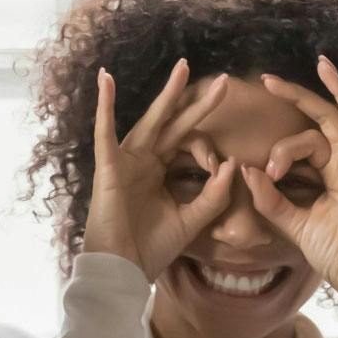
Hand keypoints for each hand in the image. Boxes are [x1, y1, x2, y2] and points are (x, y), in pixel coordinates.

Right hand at [82, 60, 236, 278]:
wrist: (123, 270)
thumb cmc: (151, 248)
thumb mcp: (192, 220)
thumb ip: (213, 195)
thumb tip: (233, 163)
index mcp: (161, 171)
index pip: (188, 144)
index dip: (208, 150)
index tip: (220, 166)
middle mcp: (144, 161)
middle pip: (175, 124)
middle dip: (197, 101)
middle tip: (224, 81)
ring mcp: (126, 161)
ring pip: (150, 121)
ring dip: (167, 94)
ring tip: (184, 68)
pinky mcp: (109, 167)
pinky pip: (104, 132)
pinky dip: (104, 106)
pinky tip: (106, 79)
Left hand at [243, 57, 337, 292]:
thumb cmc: (333, 253)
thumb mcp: (292, 222)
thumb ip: (270, 198)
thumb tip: (245, 169)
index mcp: (331, 171)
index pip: (304, 141)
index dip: (280, 150)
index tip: (266, 170)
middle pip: (325, 118)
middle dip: (299, 96)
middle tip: (267, 80)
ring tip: (323, 64)